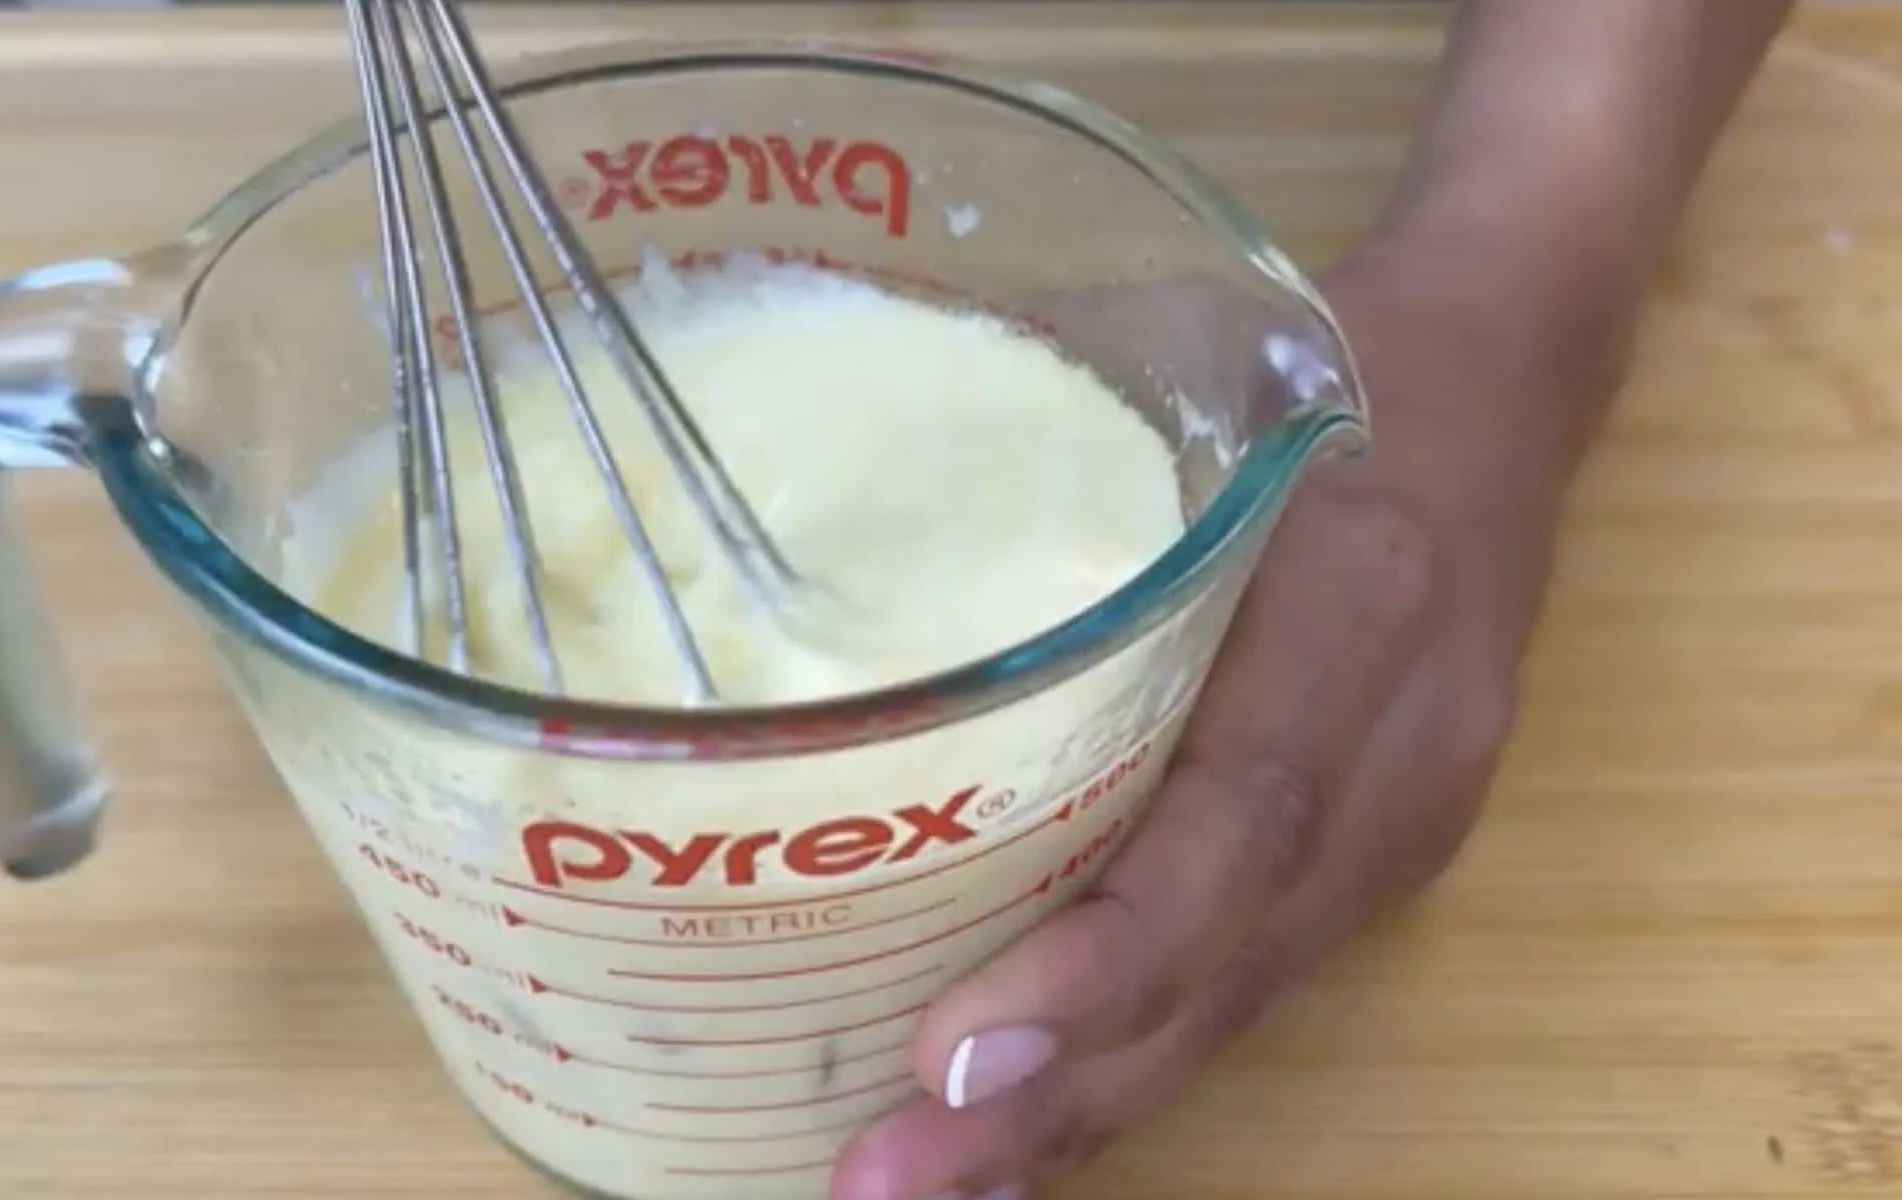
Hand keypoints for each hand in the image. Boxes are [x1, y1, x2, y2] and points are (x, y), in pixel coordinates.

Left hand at [829, 242, 1599, 1199]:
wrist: (1505, 373)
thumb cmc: (1311, 352)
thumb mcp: (1182, 368)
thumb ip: (1023, 465)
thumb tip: (795, 541)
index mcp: (1354, 595)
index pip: (1238, 817)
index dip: (1103, 955)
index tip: (951, 1051)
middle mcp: (1398, 740)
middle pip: (1230, 956)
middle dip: (1054, 1090)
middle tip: (881, 1183)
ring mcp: (1405, 813)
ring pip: (1241, 1000)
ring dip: (1081, 1112)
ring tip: (917, 1190)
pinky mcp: (1383, 849)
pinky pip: (1254, 980)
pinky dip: (1136, 1063)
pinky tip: (1024, 1126)